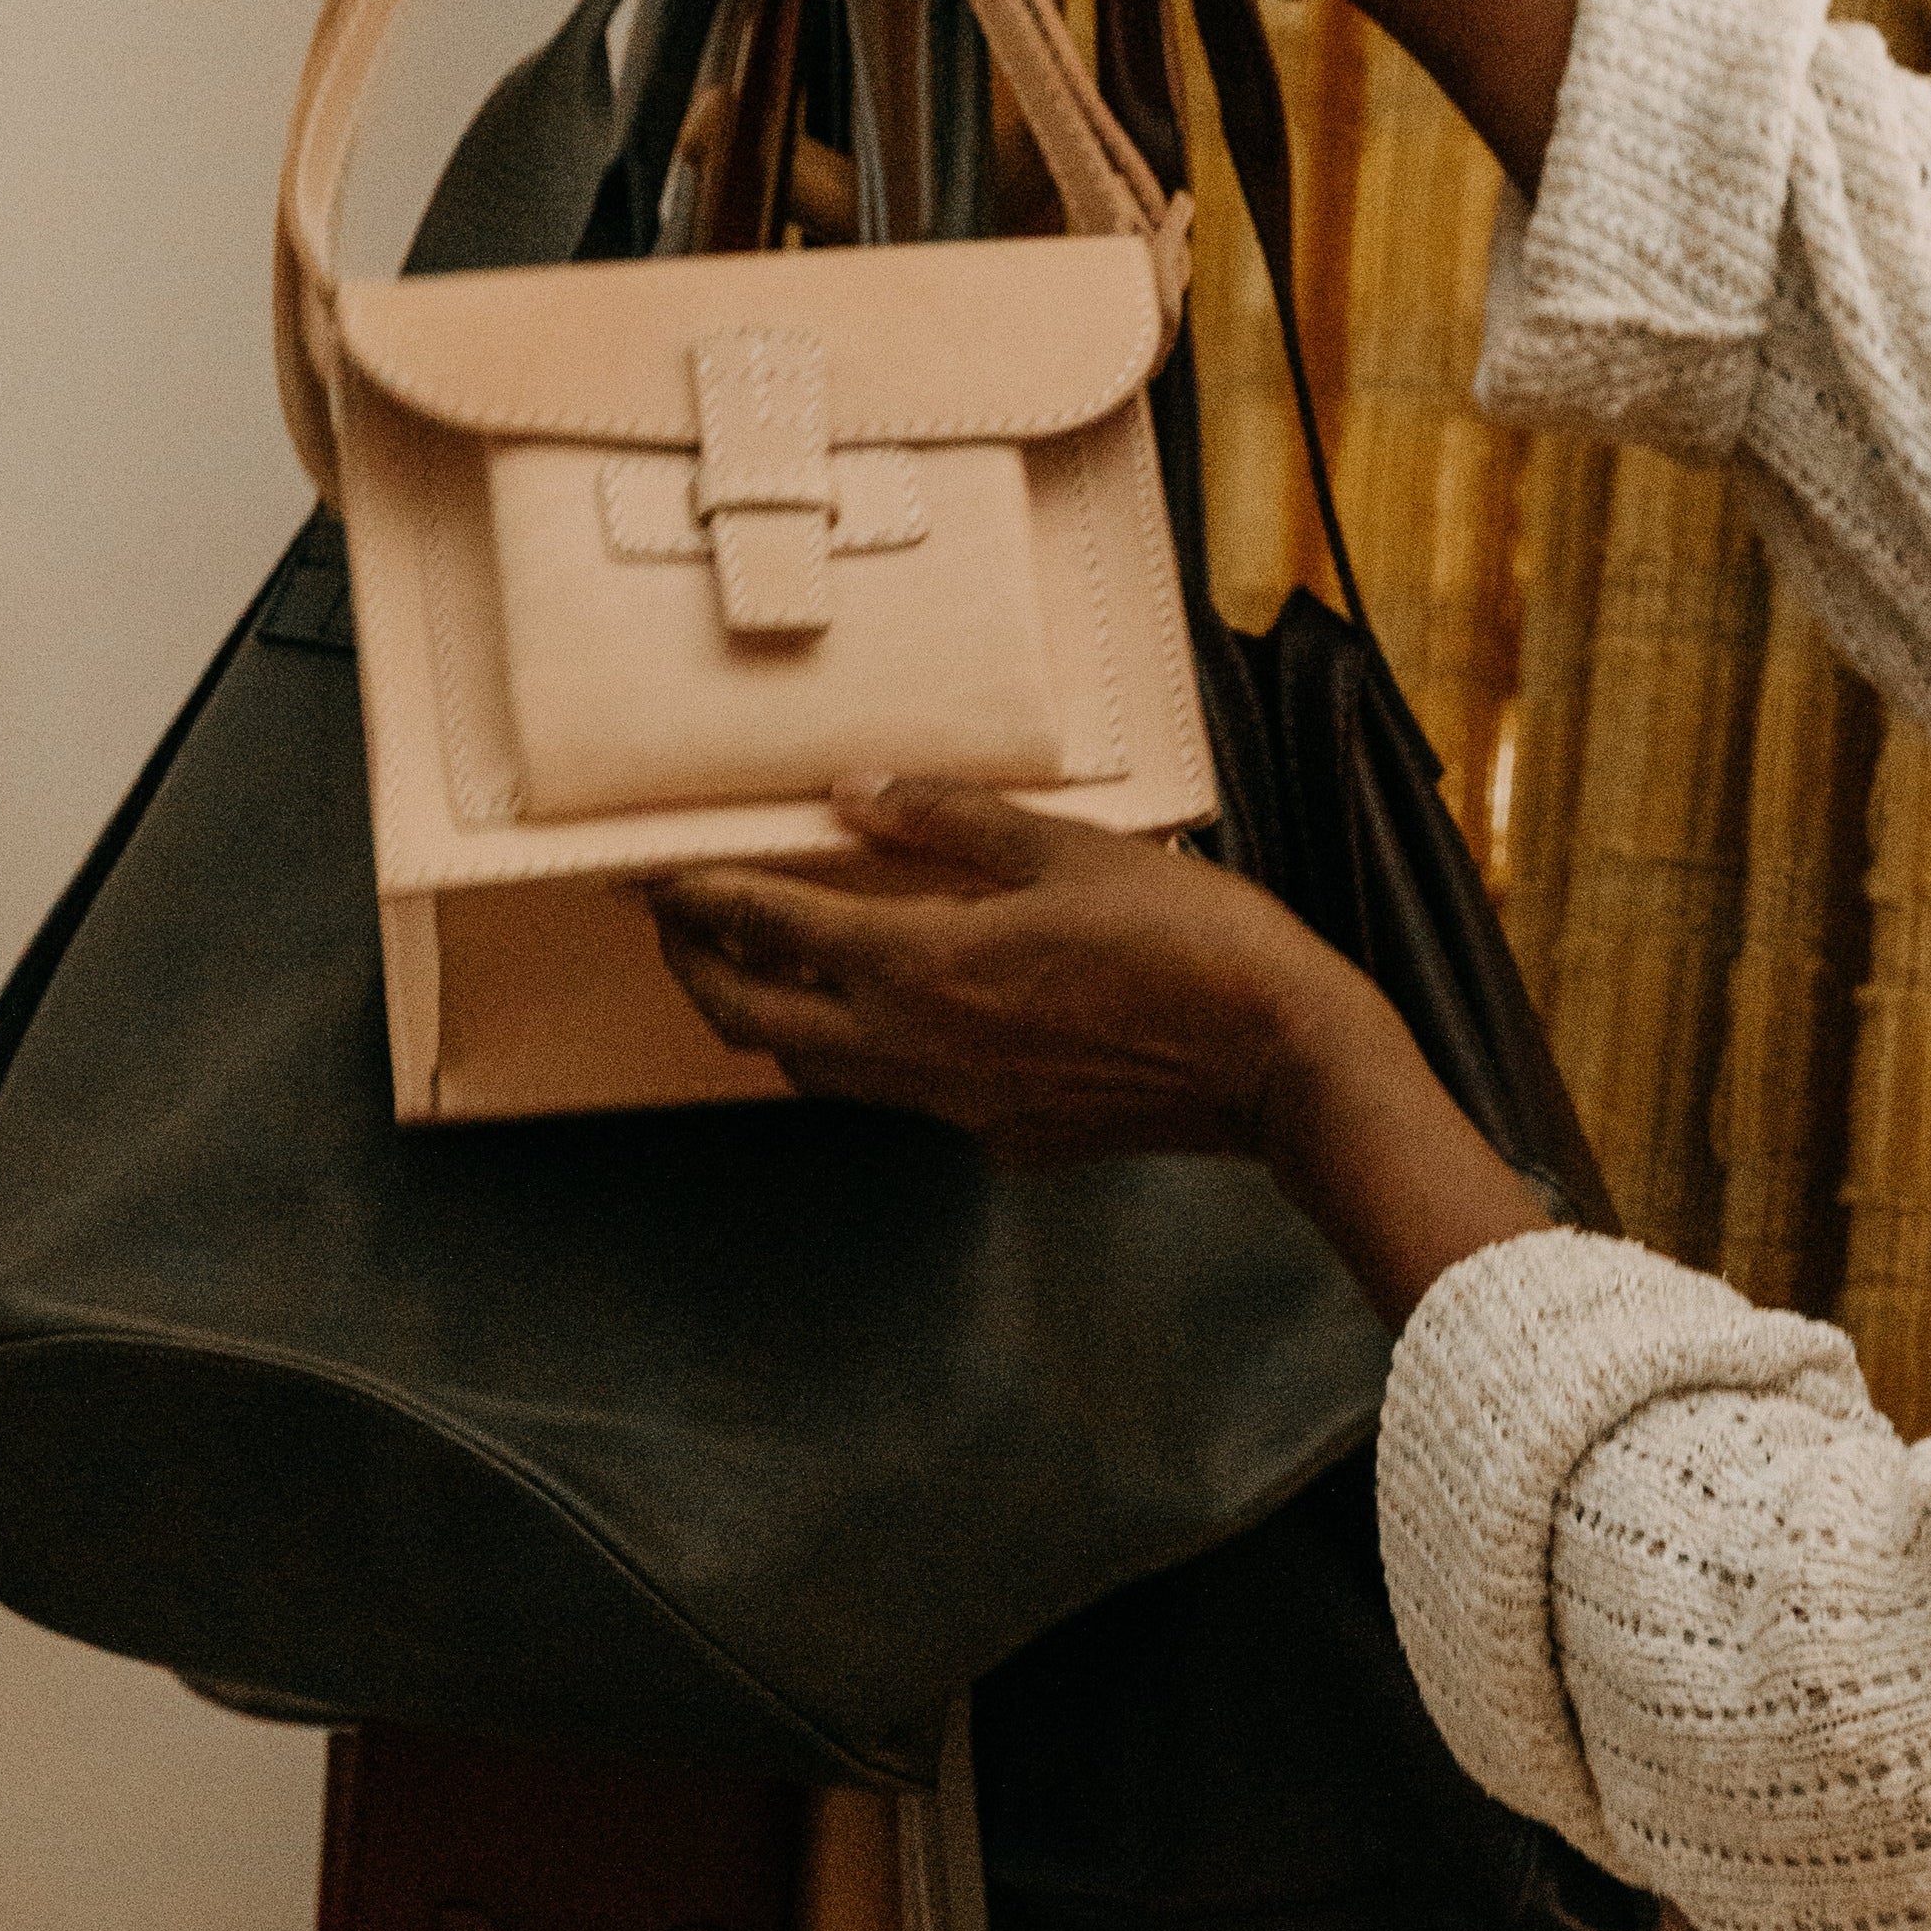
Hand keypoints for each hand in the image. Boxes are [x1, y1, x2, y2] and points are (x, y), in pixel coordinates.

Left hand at [649, 781, 1557, 1326]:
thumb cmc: (1190, 947)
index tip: (651, 876)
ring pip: (816, 1071)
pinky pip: (902, 1094)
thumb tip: (859, 795)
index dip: (692, 900)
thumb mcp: (1068, 850)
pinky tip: (897, 1011)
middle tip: (678, 927)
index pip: (763, 930)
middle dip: (698, 972)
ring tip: (765, 966)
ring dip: (772, 1020)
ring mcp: (955, 1107)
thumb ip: (949, 822)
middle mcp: (915, 1051)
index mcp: (918, 967)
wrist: (1279, 1067)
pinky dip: (867, 1051)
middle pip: (754, 1023)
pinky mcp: (1004, 1136)